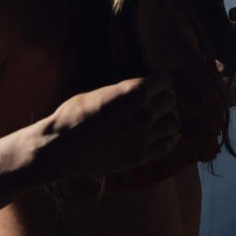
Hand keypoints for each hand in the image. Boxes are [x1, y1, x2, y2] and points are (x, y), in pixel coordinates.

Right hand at [39, 72, 180, 178]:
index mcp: (133, 92)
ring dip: (169, 118)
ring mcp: (143, 136)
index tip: (158, 81)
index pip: (163, 81)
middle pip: (170, 101)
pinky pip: (167, 145)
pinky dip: (171, 138)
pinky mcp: (140, 156)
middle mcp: (143, 113)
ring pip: (173, 124)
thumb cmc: (74, 115)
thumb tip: (139, 91)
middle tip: (160, 98)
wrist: (62, 146)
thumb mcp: (99, 92)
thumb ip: (124, 92)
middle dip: (166, 97)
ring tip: (162, 117)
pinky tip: (167, 135)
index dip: (161, 79)